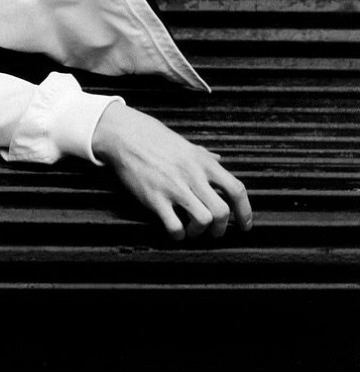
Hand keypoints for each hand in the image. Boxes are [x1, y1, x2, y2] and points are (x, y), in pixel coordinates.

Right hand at [92, 102, 251, 240]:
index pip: (236, 190)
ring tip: (192, 230)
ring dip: (200, 232)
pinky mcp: (155, 198)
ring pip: (203, 220)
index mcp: (204, 162)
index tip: (245, 226)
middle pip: (222, 211)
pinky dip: (178, 235)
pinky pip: (174, 226)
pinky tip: (175, 231)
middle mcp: (193, 175)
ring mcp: (174, 187)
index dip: (245, 212)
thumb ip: (205, 156)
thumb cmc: (156, 139)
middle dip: (221, 228)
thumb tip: (220, 160)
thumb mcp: (186, 144)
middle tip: (214, 232)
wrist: (126, 135)